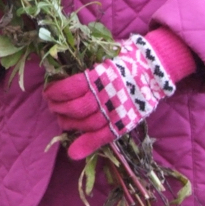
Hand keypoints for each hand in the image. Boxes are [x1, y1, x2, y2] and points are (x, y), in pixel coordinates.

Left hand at [43, 33, 185, 160]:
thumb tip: (62, 66)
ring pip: (85, 124)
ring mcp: (114, 111)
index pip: (70, 88)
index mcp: (99, 75)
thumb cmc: (128, 56)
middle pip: (75, 108)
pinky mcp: (123, 123)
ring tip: (61, 119)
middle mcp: (105, 95)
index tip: (49, 92)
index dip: (56, 93)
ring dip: (69, 124)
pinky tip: (73, 152)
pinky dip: (87, 145)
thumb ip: (87, 63)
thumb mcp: (105, 53)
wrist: (155, 67)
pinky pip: (102, 137)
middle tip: (52, 106)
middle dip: (58, 109)